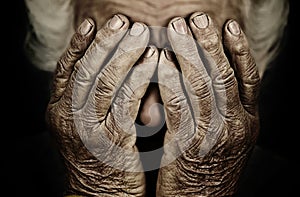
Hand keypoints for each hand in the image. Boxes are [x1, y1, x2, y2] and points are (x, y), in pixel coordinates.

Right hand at [46, 14, 157, 195]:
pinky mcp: (112, 144)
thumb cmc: (99, 157)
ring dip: (124, 55)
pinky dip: (140, 79)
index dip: (80, 44)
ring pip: (105, 83)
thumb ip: (90, 99)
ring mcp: (88, 132)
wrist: (101, 196)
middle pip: (86, 71)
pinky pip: (126, 104)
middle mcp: (68, 118)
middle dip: (105, 43)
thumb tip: (109, 64)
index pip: (67, 70)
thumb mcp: (86, 125)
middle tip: (123, 21)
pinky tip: (153, 62)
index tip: (94, 23)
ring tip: (142, 35)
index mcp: (60, 112)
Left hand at [156, 12, 259, 195]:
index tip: (228, 25)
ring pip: (202, 86)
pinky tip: (160, 62)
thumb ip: (225, 109)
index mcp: (249, 122)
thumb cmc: (211, 168)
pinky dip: (170, 80)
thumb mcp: (228, 138)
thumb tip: (211, 75)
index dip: (239, 49)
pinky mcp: (187, 146)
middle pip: (224, 75)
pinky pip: (179, 106)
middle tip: (197, 17)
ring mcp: (214, 136)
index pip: (249, 78)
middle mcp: (237, 125)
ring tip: (177, 29)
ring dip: (189, 54)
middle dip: (210, 43)